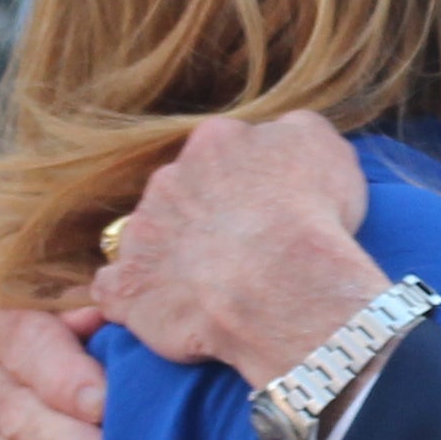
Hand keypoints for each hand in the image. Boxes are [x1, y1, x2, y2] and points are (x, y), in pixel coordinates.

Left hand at [93, 116, 379, 384]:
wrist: (283, 285)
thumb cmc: (312, 215)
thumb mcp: (325, 147)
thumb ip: (296, 131)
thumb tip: (283, 134)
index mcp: (215, 142)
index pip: (223, 153)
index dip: (247, 183)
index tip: (267, 209)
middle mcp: (168, 179)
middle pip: (182, 192)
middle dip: (204, 215)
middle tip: (241, 249)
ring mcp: (141, 233)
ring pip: (148, 236)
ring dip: (171, 254)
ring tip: (210, 285)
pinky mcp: (128, 287)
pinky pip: (115, 289)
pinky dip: (131, 297)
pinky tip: (160, 308)